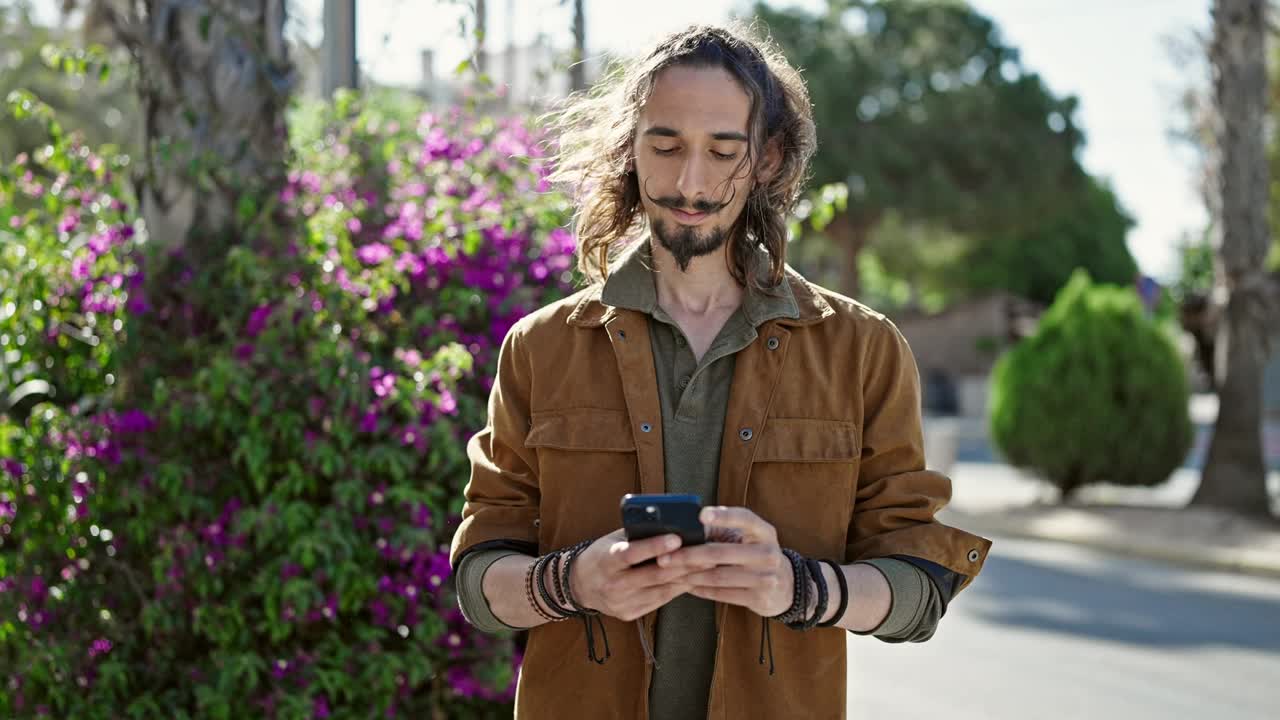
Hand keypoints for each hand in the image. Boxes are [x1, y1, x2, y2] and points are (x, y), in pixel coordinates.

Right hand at [569, 529, 695, 621]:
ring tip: (707, 566)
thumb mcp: (612, 541)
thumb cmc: (602, 555)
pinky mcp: (630, 614)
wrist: (579, 585)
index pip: (632, 554)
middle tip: (707, 553)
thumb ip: (636, 534)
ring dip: (686, 577)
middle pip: (653, 575)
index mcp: (606, 561)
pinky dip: (677, 589)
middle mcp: (613, 585)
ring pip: (661, 590)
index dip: (654, 546)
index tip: (677, 538)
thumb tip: (668, 523)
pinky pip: (660, 601)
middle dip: (683, 564)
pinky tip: (692, 579)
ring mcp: (622, 602)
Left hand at [657, 506, 791, 616]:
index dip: (723, 516)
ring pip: (719, 576)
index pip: (744, 518)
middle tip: (664, 557)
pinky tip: (686, 585)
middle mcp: (768, 553)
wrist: (786, 586)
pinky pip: (723, 594)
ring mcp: (766, 577)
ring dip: (690, 576)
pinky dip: (701, 590)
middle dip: (689, 555)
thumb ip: (724, 530)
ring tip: (669, 573)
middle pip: (722, 552)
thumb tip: (686, 525)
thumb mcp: (749, 538)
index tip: (700, 515)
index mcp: (764, 532)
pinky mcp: (759, 598)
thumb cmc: (756, 554)